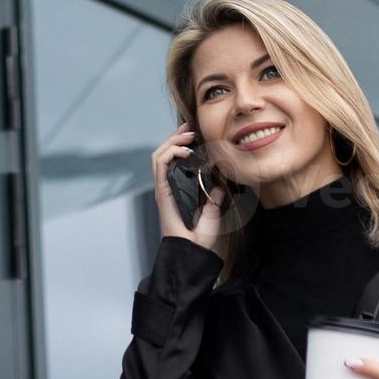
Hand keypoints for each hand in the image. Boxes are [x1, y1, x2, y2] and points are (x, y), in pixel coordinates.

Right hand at [149, 124, 224, 251]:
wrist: (193, 249)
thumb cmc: (200, 237)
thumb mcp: (212, 211)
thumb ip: (213, 197)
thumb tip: (219, 185)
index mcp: (176, 189)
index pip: (172, 159)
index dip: (180, 143)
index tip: (194, 134)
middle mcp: (166, 186)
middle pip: (163, 153)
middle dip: (175, 137)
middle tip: (190, 129)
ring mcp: (162, 188)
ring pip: (158, 154)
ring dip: (172, 141)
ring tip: (188, 136)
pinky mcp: (162, 190)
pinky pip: (159, 164)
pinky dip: (170, 152)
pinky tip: (185, 151)